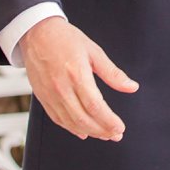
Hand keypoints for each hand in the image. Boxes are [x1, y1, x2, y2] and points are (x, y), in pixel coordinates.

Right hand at [15, 16, 138, 141]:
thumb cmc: (66, 39)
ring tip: (104, 135)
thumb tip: (131, 87)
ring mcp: (49, 95)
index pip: (95, 106)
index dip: (108, 120)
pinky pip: (57, 118)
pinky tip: (83, 132)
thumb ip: (113, 73)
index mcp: (76, 75)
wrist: (37, 34)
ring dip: (89, 131)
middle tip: (116, 134)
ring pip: (69, 122)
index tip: (120, 127)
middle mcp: (61, 88)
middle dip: (102, 130)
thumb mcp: (95, 52)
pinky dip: (71, 128)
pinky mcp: (42, 97)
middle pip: (82, 118)